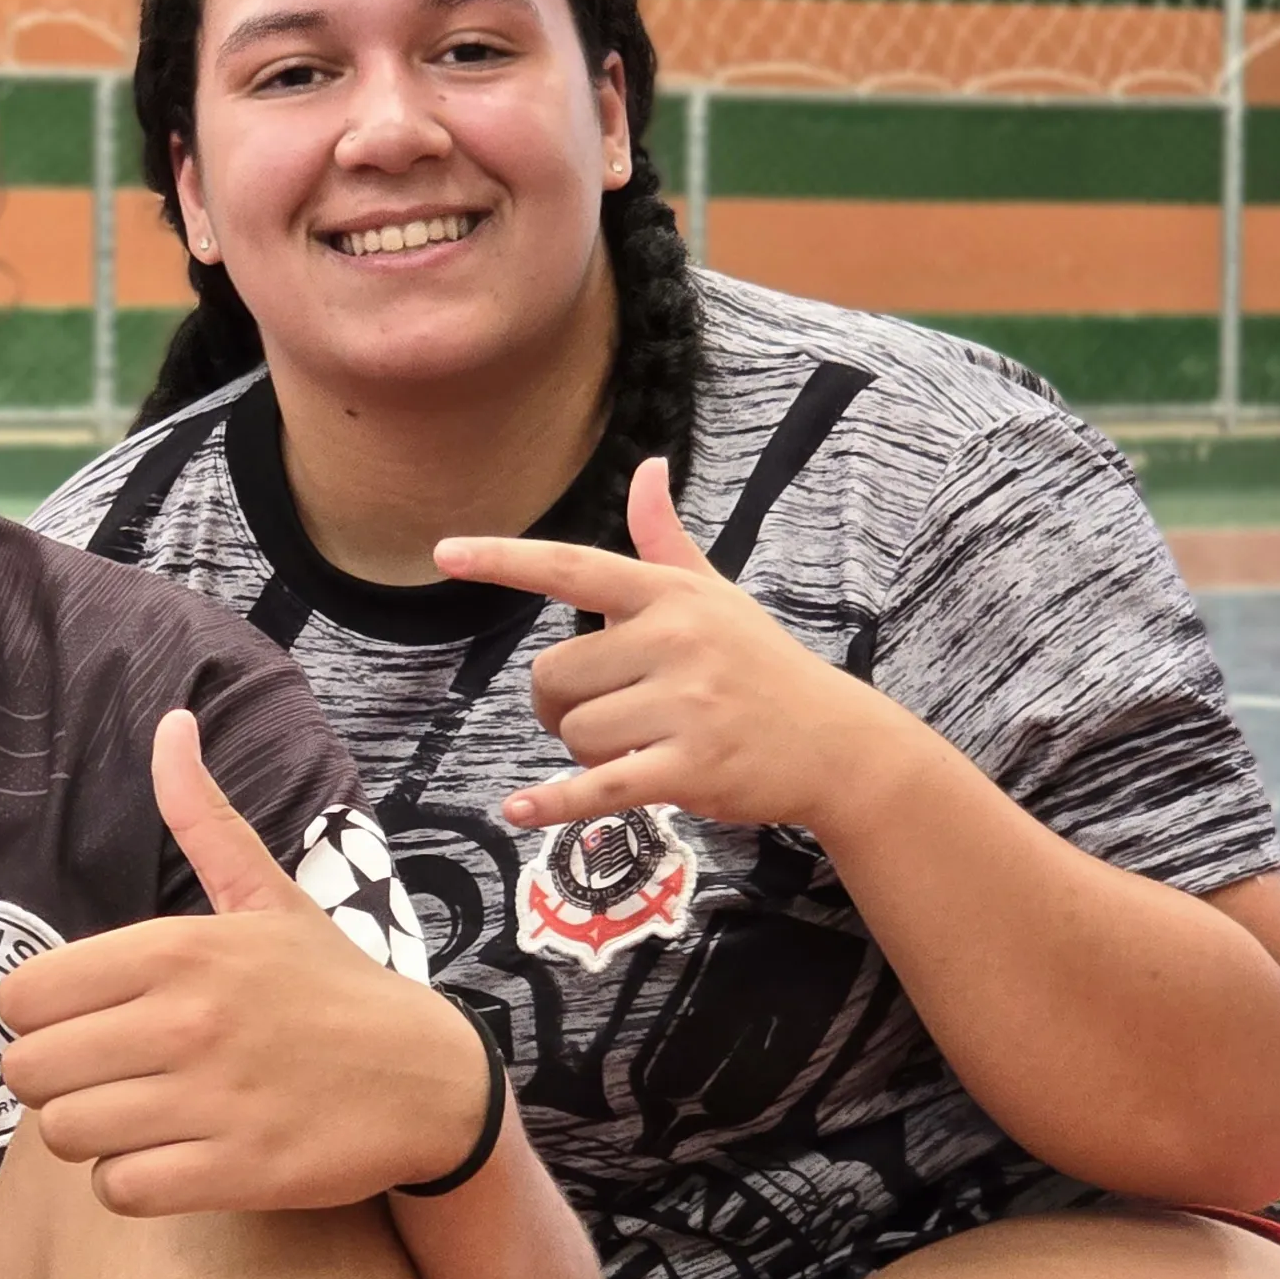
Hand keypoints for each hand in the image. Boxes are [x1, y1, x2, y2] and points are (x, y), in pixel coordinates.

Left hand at [0, 709, 489, 1213]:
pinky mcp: (232, 1171)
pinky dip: (128, 1183)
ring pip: (64, 1134)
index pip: (23, 995)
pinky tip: (165, 1159)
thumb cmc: (332, 988)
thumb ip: (202, 819)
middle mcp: (184, 1020)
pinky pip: (117, 1191)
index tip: (80, 1023)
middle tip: (104, 1076)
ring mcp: (208, 1100)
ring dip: (89, 1134)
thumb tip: (171, 723)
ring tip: (135, 1116)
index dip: (38, 1018)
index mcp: (178, 948)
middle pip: (27, 1072)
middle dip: (54, 1081)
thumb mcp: (269, 896)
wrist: (430, 1080)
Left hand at [437, 457, 912, 837]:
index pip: (574, 568)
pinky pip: (598, 785)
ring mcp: (685, 705)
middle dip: (562, 704)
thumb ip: (665, 540)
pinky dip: (554, 803)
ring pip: (574, 732)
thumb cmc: (761, 665)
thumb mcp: (715, 595)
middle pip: (556, 675)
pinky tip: (518, 810)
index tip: (444, 553)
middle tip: (607, 715)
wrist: (835, 742)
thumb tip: (646, 469)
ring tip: (634, 747)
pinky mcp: (690, 767)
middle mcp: (676, 640)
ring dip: (585, 752)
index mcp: (670, 595)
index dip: (505, 560)